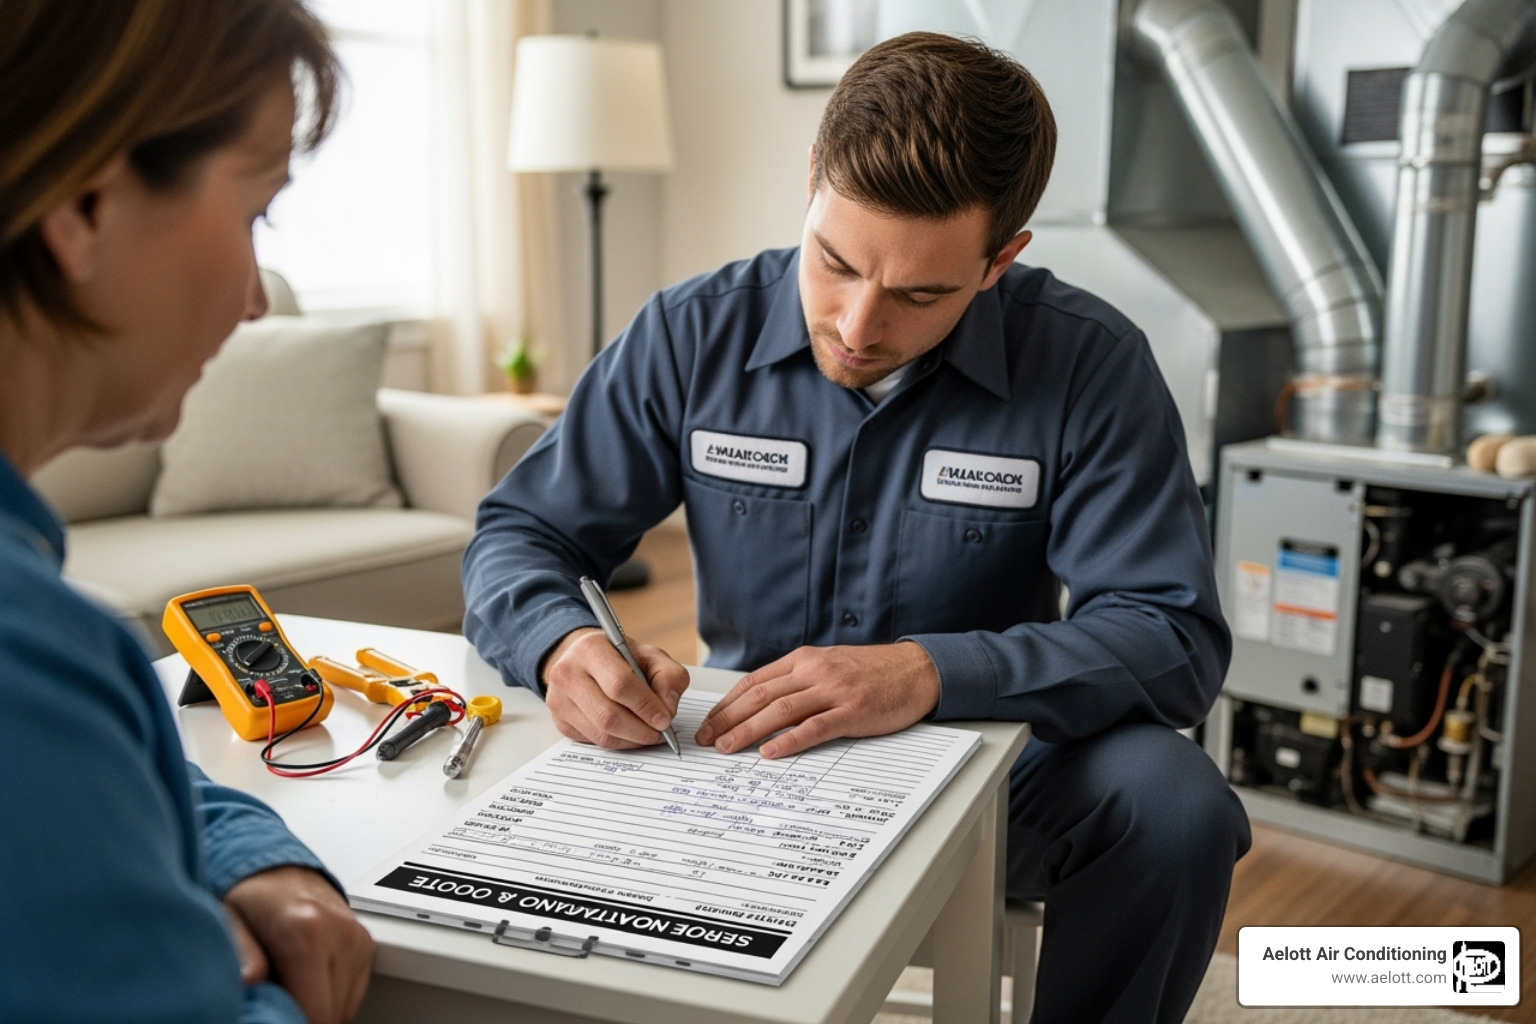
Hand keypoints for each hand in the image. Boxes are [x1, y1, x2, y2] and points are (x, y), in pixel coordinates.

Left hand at [223, 866, 373, 1023]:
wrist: (275, 870)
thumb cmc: (250, 897)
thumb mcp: (229, 922)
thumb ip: (243, 955)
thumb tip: (249, 984)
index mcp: (309, 932)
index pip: (316, 1013)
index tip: (272, 1019)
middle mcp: (341, 935)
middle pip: (332, 1014)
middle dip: (302, 1018)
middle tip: (275, 1005)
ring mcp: (357, 940)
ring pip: (345, 1008)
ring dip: (318, 1009)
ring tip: (288, 991)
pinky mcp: (364, 945)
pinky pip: (353, 995)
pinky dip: (331, 999)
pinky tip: (305, 985)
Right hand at [541, 627, 689, 748]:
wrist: (586, 661)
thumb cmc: (621, 658)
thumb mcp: (651, 656)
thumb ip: (669, 677)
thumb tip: (667, 710)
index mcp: (591, 648)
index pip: (619, 684)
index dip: (645, 706)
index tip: (664, 719)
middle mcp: (567, 673)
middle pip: (608, 715)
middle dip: (641, 730)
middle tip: (659, 732)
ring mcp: (559, 699)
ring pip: (601, 733)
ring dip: (631, 740)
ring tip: (648, 734)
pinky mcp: (560, 721)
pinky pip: (593, 741)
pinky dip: (618, 743)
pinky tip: (630, 733)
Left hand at [695, 641, 940, 758]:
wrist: (917, 669)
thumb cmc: (873, 672)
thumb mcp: (829, 665)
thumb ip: (798, 680)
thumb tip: (762, 705)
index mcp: (803, 659)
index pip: (754, 682)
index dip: (727, 704)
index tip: (709, 723)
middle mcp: (814, 671)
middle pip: (760, 696)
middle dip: (727, 719)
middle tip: (706, 740)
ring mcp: (833, 691)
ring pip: (780, 711)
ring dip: (748, 731)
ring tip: (727, 748)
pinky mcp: (853, 711)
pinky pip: (815, 727)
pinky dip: (790, 741)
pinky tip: (770, 752)